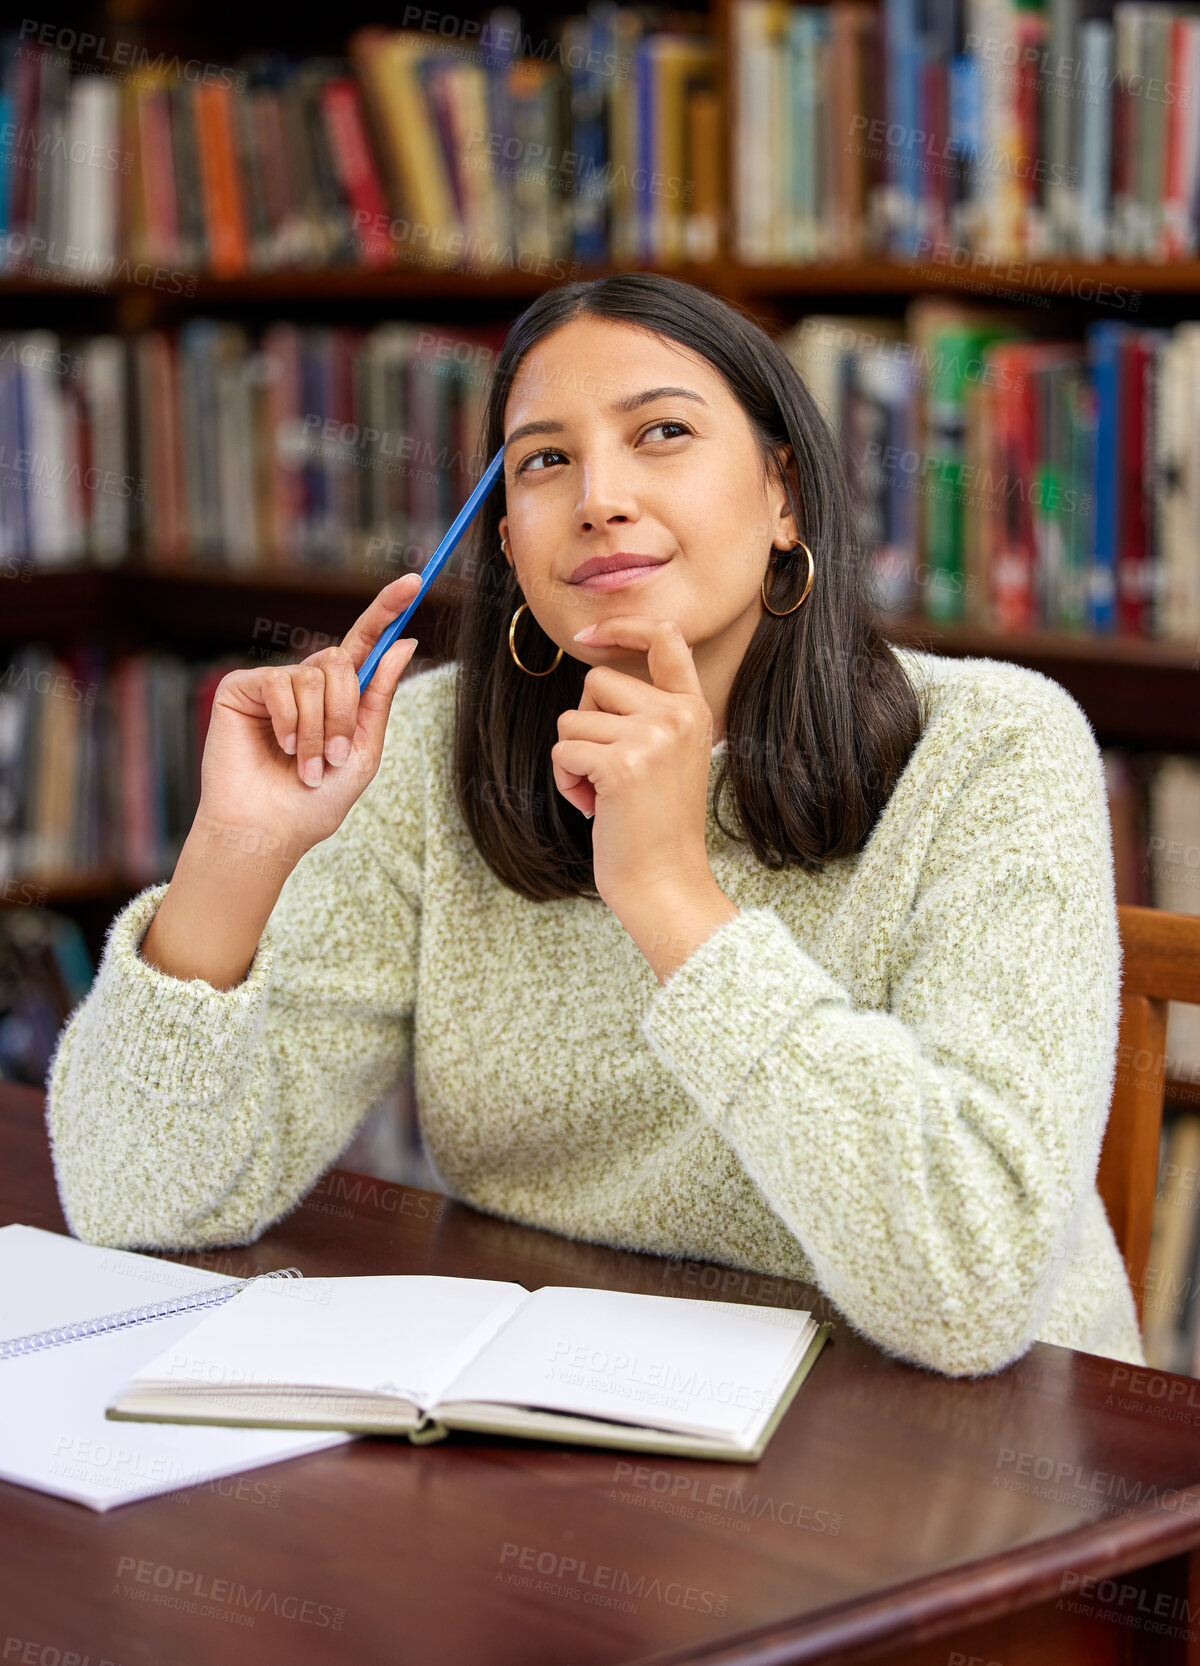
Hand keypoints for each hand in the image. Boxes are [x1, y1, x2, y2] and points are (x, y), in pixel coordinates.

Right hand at [196, 573, 422, 858]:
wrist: (268, 830)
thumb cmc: (315, 801)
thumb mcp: (363, 749)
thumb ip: (379, 696)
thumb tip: (405, 643)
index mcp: (340, 696)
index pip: (366, 643)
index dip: (387, 610)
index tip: (413, 582)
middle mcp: (307, 682)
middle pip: (343, 660)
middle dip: (345, 711)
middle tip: (335, 758)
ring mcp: (273, 683)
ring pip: (314, 675)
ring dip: (319, 728)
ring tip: (307, 766)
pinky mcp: (241, 688)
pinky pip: (280, 682)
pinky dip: (290, 720)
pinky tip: (281, 747)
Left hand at [551, 616, 716, 912]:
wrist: (665, 882)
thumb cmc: (656, 827)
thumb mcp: (669, 756)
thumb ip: (649, 713)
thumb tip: (597, 671)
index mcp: (693, 710)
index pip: (665, 637)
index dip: (623, 625)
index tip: (589, 635)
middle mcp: (677, 716)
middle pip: (597, 681)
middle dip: (586, 724)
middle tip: (609, 772)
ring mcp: (652, 737)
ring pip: (573, 718)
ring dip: (573, 758)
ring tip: (603, 793)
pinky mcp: (622, 764)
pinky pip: (564, 750)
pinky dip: (566, 780)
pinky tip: (594, 807)